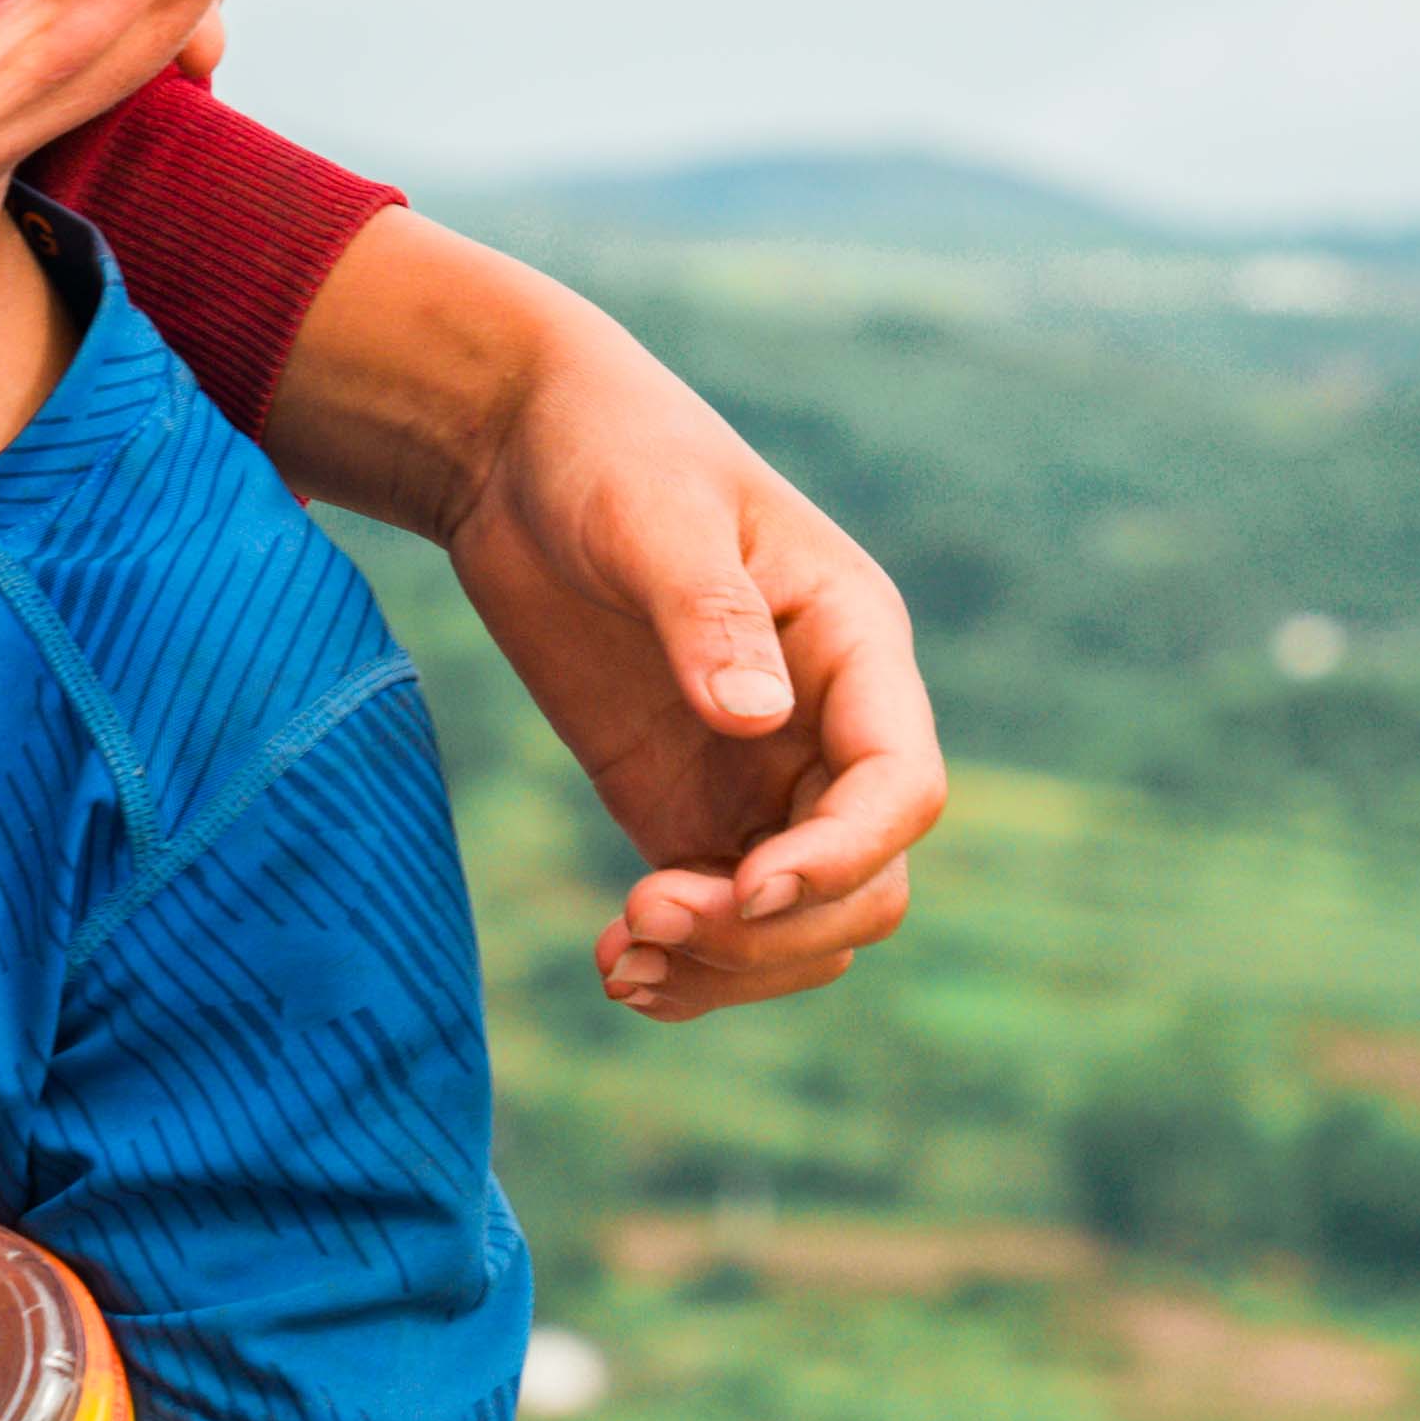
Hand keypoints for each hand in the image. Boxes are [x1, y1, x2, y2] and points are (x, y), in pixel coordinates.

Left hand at [445, 288, 939, 1018]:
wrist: (518, 450)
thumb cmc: (605, 450)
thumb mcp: (653, 515)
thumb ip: (706, 613)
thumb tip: (758, 720)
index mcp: (854, 644)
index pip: (902, 785)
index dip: (843, 856)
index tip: (744, 888)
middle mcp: (828, 725)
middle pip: (864, 882)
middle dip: (769, 930)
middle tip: (641, 918)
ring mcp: (763, 777)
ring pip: (804, 925)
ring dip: (729, 968)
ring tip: (620, 964)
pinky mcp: (690, 809)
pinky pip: (725, 921)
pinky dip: (688, 966)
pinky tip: (616, 970)